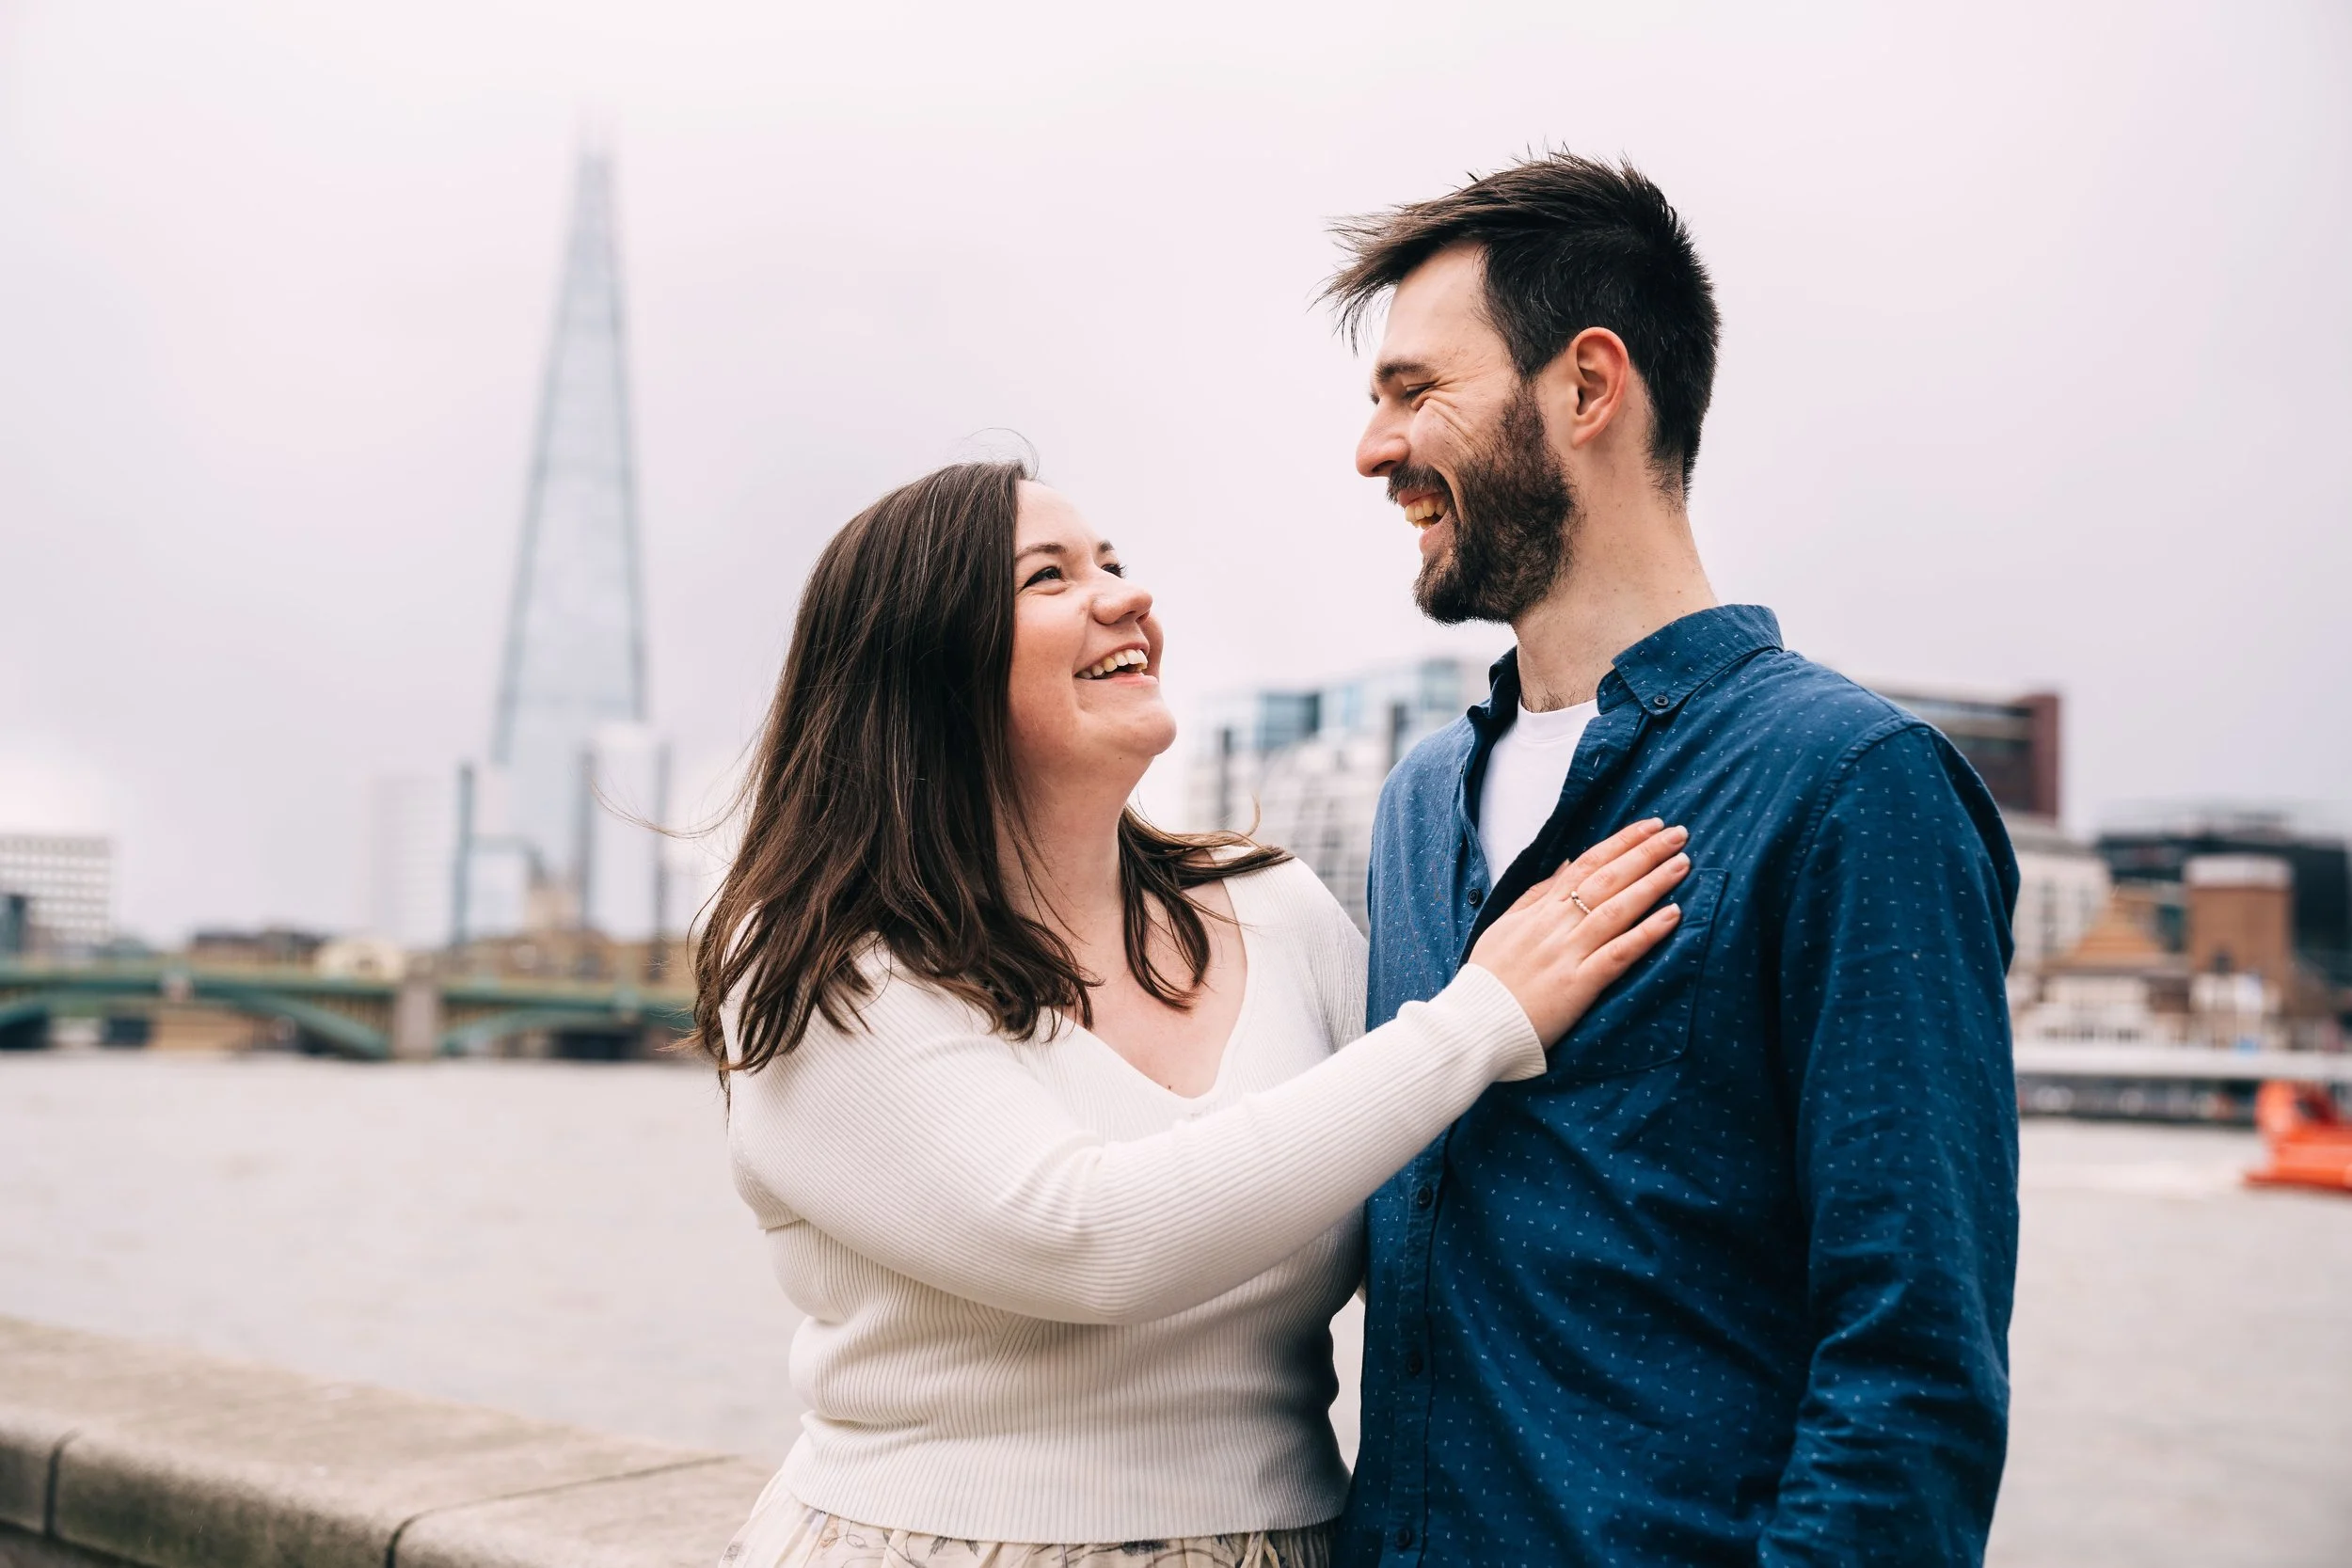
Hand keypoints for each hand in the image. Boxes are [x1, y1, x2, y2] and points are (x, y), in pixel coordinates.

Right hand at [1466, 819, 1691, 1044]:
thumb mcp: (1505, 925)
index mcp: (1539, 910)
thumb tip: (1568, 862)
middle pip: (1606, 879)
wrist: (1475, 1023)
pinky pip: (1618, 954)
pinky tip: (1672, 915)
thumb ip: (1537, 893)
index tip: (1651, 825)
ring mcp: (1567, 953)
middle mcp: (1555, 925)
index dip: (1621, 842)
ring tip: (1682, 864)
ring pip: (1616, 909)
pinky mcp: (1578, 985)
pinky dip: (1646, 933)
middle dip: (1645, 853)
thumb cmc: (1490, 978)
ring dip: (1652, 884)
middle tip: (1679, 834)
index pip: (1586, 864)